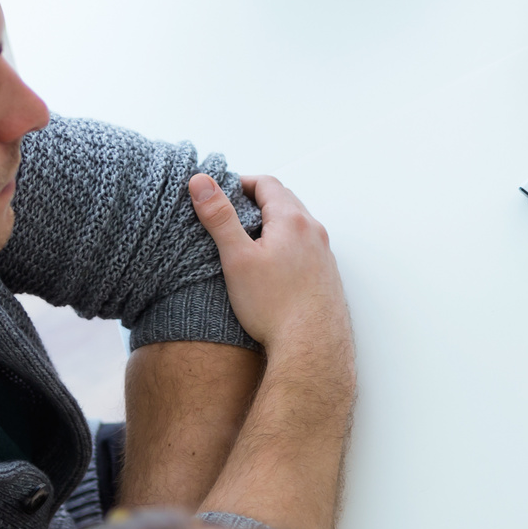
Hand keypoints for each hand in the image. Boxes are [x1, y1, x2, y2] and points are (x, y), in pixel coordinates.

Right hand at [190, 173, 349, 354]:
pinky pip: (305, 248)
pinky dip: (287, 245)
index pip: (266, 184)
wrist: (312, 346)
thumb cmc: (274, 305)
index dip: (241, 182)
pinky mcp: (327, 275)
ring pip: (297, 226)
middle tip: (231, 213)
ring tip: (248, 240)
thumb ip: (219, 217)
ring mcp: (324, 254)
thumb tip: (201, 182)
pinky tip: (272, 267)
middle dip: (257, 201)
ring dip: (273, 224)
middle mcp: (314, 232)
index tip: (221, 193)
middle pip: (284, 201)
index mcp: (292, 220)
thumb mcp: (237, 258)